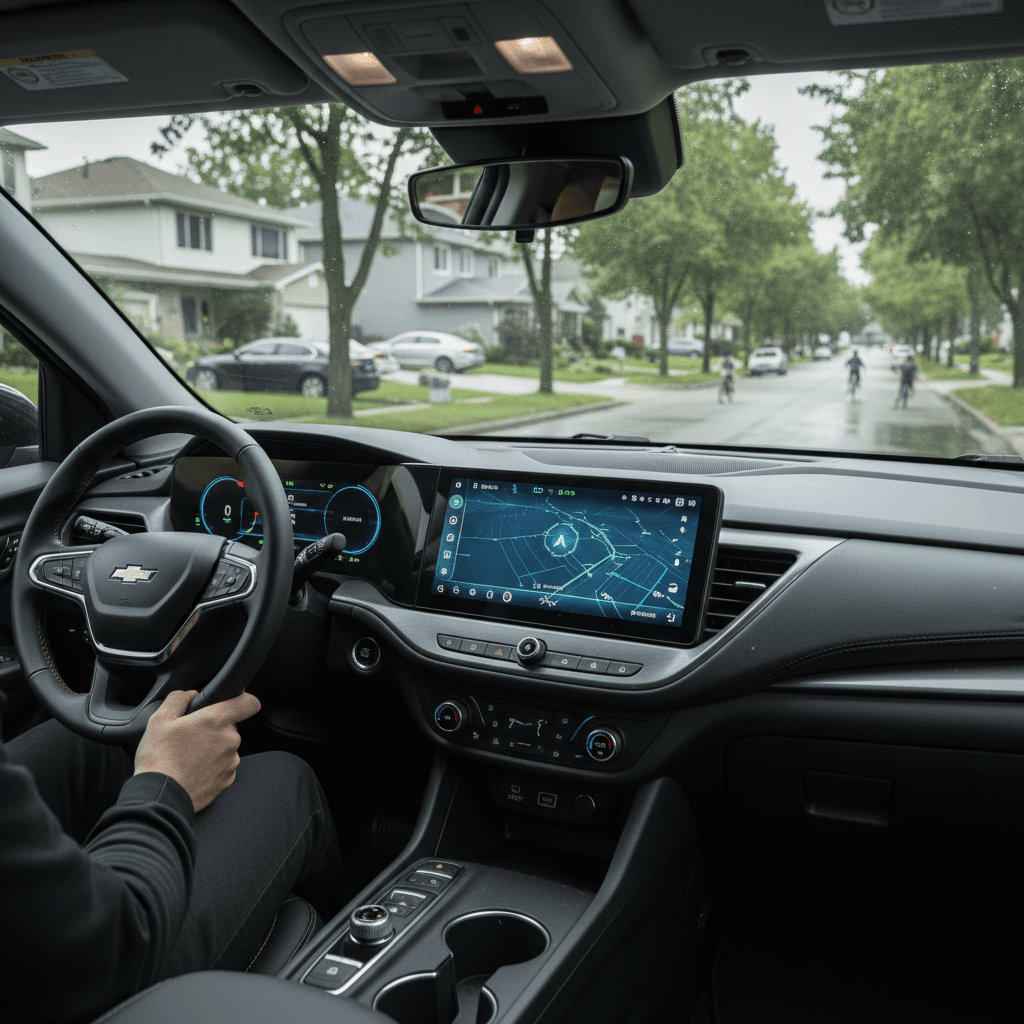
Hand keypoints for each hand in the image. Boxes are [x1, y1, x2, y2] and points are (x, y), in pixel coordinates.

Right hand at [134, 689, 260, 812]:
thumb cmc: (159, 759)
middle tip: (191, 736)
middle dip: (214, 728)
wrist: (159, 797)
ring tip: (188, 756)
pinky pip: (224, 765)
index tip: (231, 703)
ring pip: (226, 746)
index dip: (242, 700)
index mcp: (217, 721)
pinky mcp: (227, 780)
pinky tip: (192, 769)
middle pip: (231, 726)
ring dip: (213, 748)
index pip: (248, 703)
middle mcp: (230, 740)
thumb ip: (179, 699)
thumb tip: (189, 694)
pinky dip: (212, 766)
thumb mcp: (159, 720)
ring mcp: (231, 762)